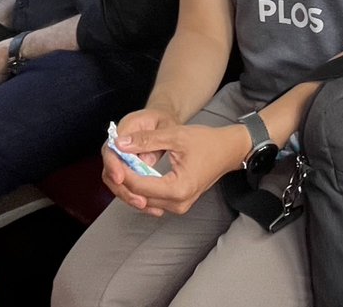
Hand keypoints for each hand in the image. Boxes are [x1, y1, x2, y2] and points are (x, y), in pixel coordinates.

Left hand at [105, 118, 246, 216]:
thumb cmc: (207, 141)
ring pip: (144, 199)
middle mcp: (178, 203)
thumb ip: (148, 140)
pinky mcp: (178, 204)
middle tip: (116, 158)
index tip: (114, 155)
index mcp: (178, 188)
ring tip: (125, 162)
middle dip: (125, 177)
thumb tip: (121, 144)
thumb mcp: (176, 135)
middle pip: (139, 196)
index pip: (139, 185)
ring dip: (132, 183)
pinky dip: (143, 186)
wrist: (228, 150)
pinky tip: (138, 171)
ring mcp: (178, 206)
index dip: (123, 170)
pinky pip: (153, 199)